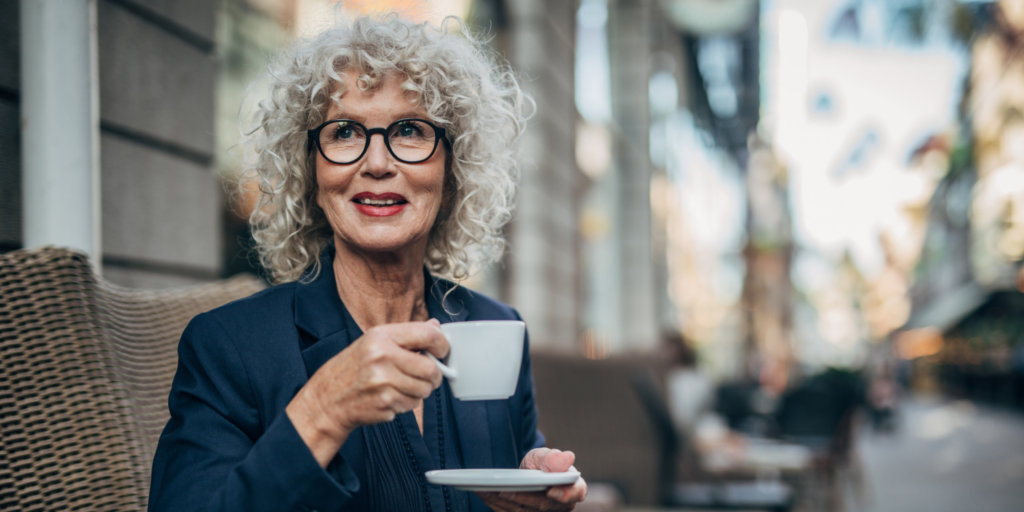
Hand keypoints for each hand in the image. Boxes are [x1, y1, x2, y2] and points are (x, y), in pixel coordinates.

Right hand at [286, 319, 448, 466]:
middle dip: (434, 375)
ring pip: (424, 389)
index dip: (442, 345)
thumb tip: (435, 327)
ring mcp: (383, 381)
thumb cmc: (352, 369)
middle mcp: (382, 356)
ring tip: (401, 385)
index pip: (428, 335)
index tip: (442, 351)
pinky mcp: (385, 402)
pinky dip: (407, 403)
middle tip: (426, 375)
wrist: (327, 399)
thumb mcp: (374, 342)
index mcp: (381, 336)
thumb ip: (406, 335)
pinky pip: (413, 404)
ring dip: (419, 391)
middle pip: (430, 368)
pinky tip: (391, 396)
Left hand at [476, 448, 586, 510]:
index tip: (551, 490)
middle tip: (504, 489)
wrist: (527, 477)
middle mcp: (559, 507)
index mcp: (572, 488)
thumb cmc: (540, 466)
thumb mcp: (544, 456)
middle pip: (543, 506)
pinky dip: (494, 503)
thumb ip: (552, 458)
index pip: (575, 493)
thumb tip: (566, 457)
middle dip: (523, 498)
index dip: (565, 494)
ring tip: (486, 489)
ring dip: (503, 501)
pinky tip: (482, 492)